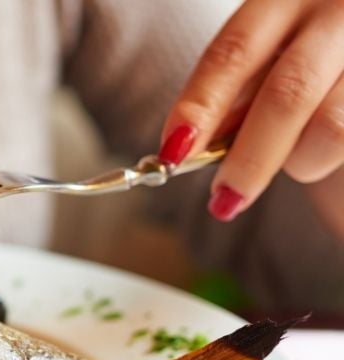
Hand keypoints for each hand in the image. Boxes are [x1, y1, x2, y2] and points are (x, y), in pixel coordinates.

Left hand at [160, 0, 343, 220]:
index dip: (199, 107)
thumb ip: (240, 94)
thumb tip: (188, 147)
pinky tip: (329, 147)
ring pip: (333, 128)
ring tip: (300, 160)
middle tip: (225, 200)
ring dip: (303, 161)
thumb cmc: (316, 55)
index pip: (231, 53)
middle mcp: (338, 10)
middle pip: (287, 94)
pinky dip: (335, 155)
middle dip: (250, 158)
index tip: (173, 154)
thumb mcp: (274, 55)